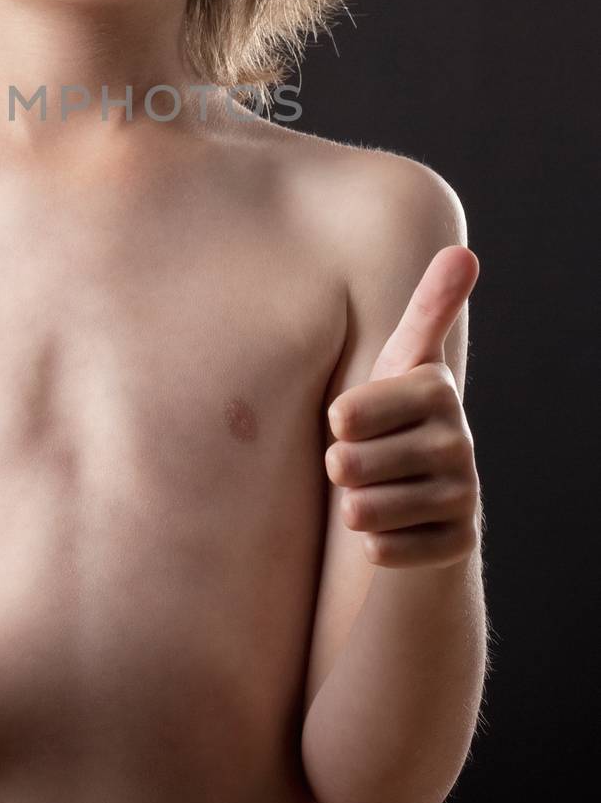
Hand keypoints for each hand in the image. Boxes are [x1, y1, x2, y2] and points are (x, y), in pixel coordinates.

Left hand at [325, 246, 480, 569]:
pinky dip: (374, 542)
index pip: (349, 412)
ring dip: (352, 504)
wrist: (418, 493)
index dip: (338, 420)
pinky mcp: (456, 543)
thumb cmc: (390, 414)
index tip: (344, 417)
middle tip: (352, 460)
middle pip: (351, 464)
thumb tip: (464, 252)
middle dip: (339, 466)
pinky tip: (388, 527)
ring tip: (368, 491)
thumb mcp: (399, 358)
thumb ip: (427, 307)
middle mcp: (458, 441)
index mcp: (436, 389)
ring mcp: (462, 495)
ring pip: (364, 510)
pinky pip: (383, 550)